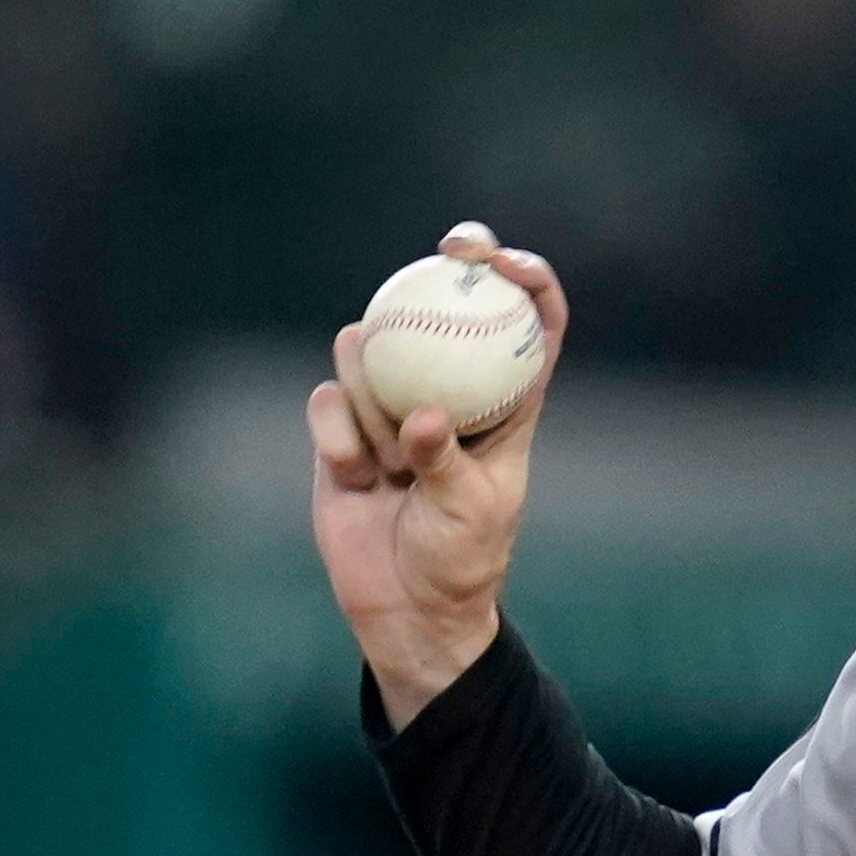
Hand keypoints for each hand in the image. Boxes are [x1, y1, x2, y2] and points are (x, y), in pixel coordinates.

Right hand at [305, 222, 566, 728]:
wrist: (405, 606)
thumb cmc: (459, 559)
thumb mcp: (469, 512)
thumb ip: (446, 462)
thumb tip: (423, 417)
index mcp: (506, 404)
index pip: (528, 326)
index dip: (525, 280)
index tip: (502, 260)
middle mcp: (448, 392)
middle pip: (446, 308)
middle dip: (448, 263)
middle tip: (447, 249)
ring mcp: (390, 405)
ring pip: (370, 352)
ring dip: (373, 394)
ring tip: (388, 458)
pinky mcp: (340, 430)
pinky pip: (327, 404)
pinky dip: (339, 437)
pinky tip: (356, 477)